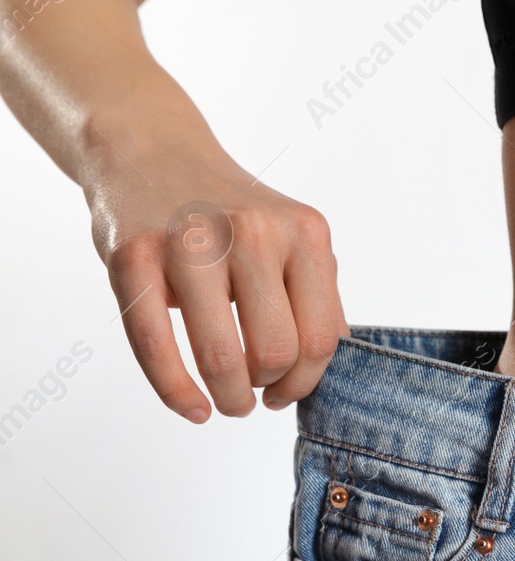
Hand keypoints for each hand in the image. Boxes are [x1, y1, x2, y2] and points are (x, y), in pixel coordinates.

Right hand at [85, 137, 348, 422]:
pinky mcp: (134, 255)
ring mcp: (190, 242)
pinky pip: (157, 347)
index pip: (322, 337)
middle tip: (257, 393)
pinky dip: (176, 393)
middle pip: (277, 351)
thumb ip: (317, 295)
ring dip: (230, 398)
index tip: (287, 391)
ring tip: (229, 403)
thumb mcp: (290, 238)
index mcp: (304, 232)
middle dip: (270, 389)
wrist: (150, 152)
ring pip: (223, 357)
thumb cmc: (230, 213)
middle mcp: (253, 231)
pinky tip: (192, 408)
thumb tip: (334, 369)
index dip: (307, 381)